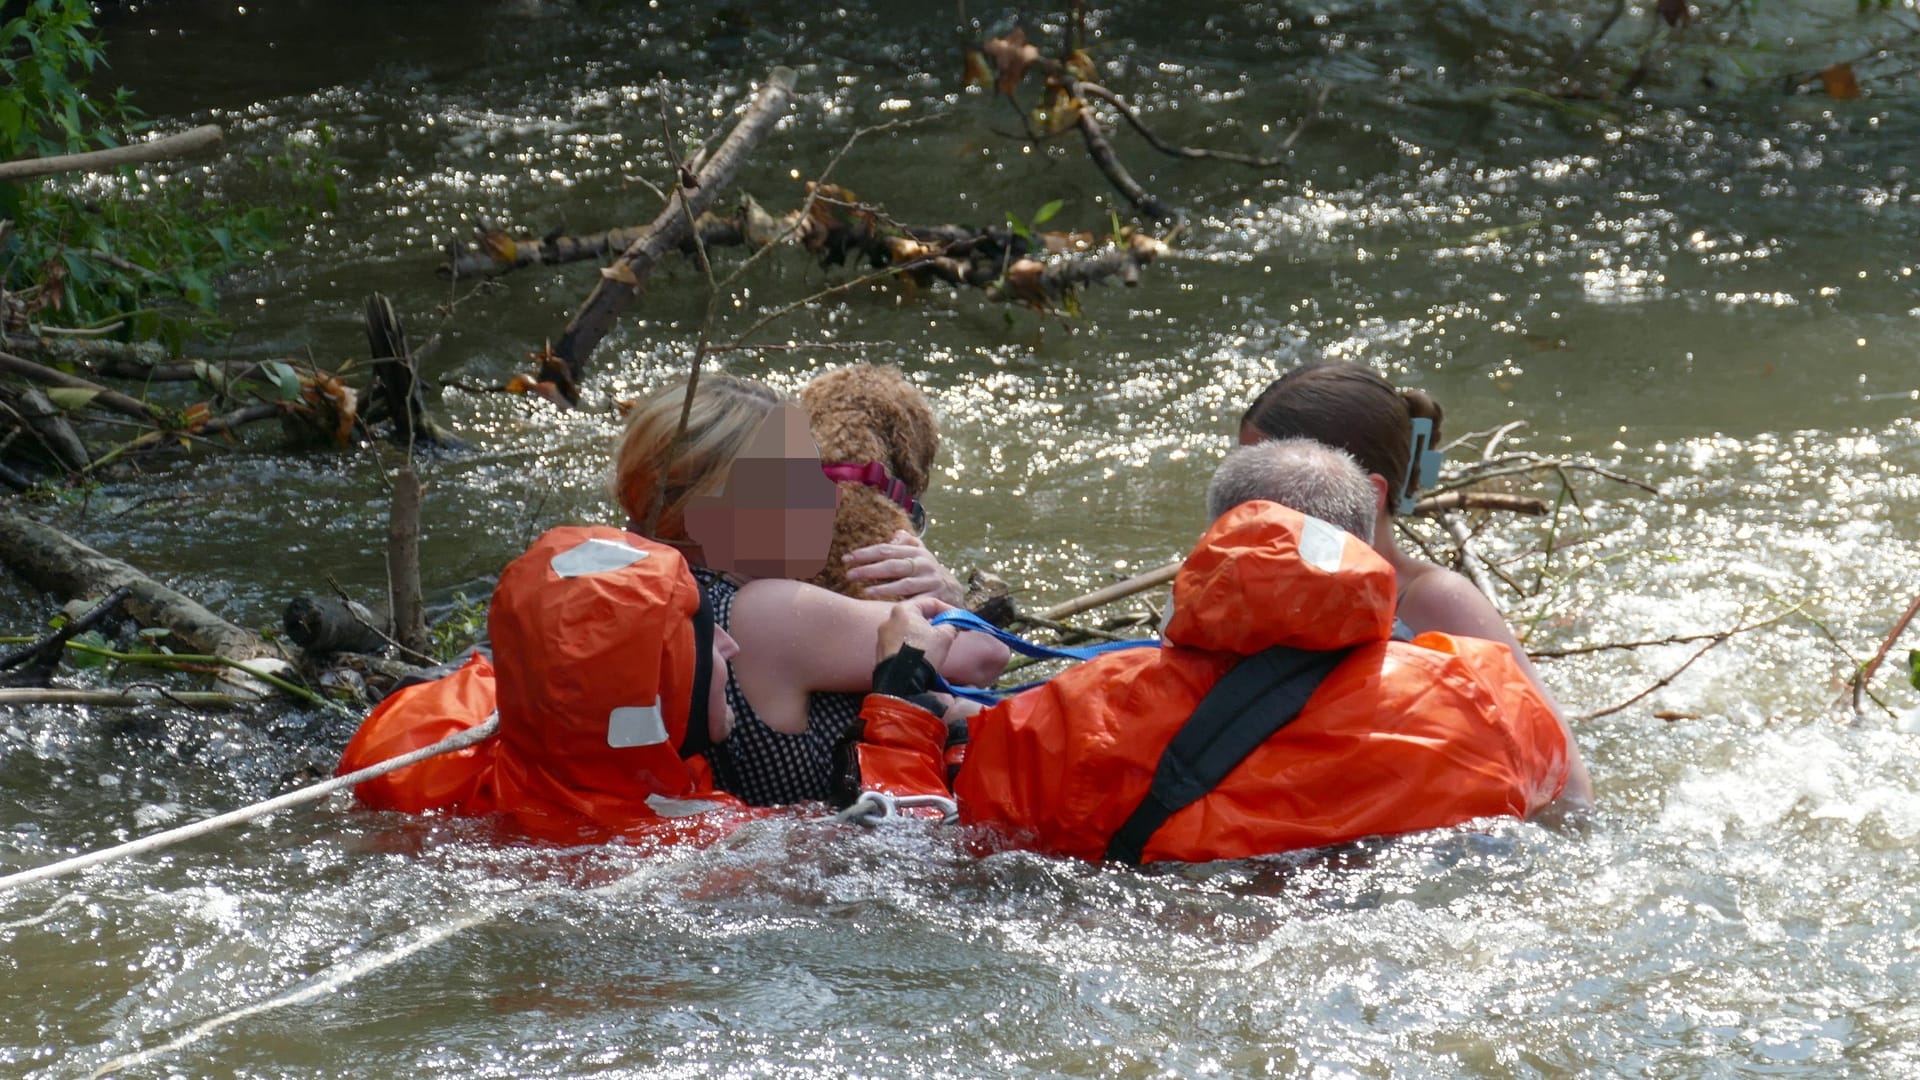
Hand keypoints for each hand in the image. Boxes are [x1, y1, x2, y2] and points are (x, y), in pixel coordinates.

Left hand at [844, 531, 963, 604]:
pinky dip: (901, 604)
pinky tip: (885, 607)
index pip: (886, 550)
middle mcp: (923, 564)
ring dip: (882, 588)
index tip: (847, 558)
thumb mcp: (919, 552)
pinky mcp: (934, 597)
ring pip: (903, 584)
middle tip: (849, 574)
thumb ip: (906, 542)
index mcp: (915, 551)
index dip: (865, 553)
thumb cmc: (927, 570)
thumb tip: (893, 535)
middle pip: (892, 565)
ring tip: (864, 591)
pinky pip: (914, 602)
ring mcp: (929, 581)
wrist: (953, 590)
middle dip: (868, 569)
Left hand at [875, 595, 959, 668]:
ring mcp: (883, 637)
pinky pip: (901, 644)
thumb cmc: (923, 652)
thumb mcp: (945, 636)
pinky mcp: (881, 652)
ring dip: (924, 636)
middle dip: (936, 624)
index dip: (949, 610)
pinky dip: (913, 646)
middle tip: (949, 632)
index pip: (931, 603)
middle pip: (918, 617)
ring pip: (909, 631)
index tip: (960, 619)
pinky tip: (922, 656)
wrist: (902, 680)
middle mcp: (889, 620)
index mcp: (904, 610)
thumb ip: (951, 626)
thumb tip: (952, 626)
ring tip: (936, 646)